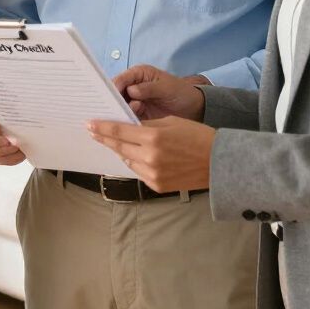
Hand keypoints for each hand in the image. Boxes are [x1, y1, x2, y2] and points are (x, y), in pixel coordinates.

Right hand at [0, 107, 26, 165]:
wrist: (13, 117)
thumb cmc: (6, 108)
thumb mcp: (5, 102)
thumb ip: (6, 104)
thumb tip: (14, 105)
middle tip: (11, 140)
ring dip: (6, 150)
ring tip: (17, 146)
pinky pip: (1, 160)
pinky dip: (12, 158)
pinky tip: (20, 152)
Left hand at [87, 116, 214, 192]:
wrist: (219, 163)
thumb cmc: (197, 136)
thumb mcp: (171, 122)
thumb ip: (147, 126)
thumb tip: (128, 129)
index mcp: (153, 138)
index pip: (120, 131)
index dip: (102, 127)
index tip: (90, 124)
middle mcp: (150, 157)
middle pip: (119, 147)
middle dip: (104, 138)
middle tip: (92, 132)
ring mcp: (152, 174)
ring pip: (127, 160)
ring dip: (121, 151)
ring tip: (116, 142)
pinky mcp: (156, 185)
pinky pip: (138, 171)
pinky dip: (135, 162)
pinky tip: (136, 156)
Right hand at [113, 65, 206, 120]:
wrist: (194, 109)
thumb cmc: (181, 92)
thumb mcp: (167, 87)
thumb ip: (149, 88)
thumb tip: (131, 90)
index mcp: (138, 75)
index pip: (121, 80)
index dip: (114, 88)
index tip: (110, 98)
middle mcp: (132, 87)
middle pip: (116, 94)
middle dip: (112, 103)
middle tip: (110, 112)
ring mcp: (134, 102)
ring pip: (120, 107)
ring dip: (119, 114)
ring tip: (123, 120)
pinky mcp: (138, 116)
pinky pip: (127, 119)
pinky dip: (126, 123)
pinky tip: (128, 127)